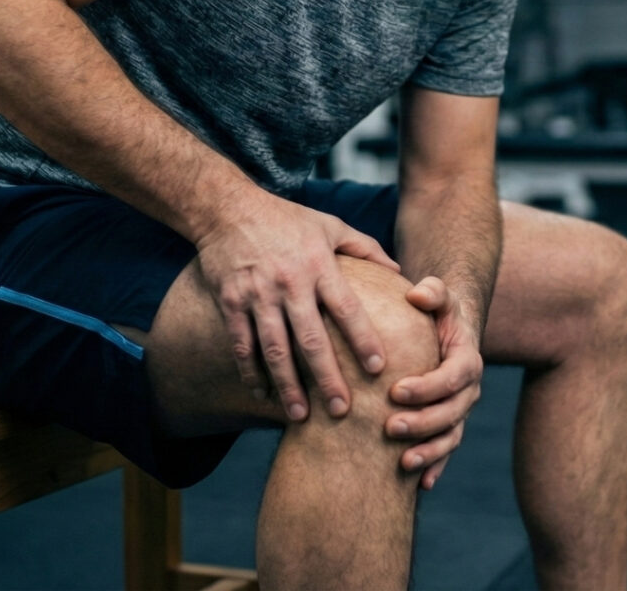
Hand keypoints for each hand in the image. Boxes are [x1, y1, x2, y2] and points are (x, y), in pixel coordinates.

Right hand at [196, 192, 399, 422]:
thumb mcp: (329, 225)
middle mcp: (288, 282)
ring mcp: (257, 294)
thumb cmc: (285, 219)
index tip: (379, 368)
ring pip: (274, 349)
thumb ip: (365, 248)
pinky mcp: (231, 301)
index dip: (362, 338)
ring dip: (288, 385)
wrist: (227, 208)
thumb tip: (399, 272)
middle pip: (310, 338)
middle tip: (342, 411)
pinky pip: (241, 344)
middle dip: (327, 377)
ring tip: (301, 416)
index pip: (346, 307)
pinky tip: (263, 394)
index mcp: (317, 264)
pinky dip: (251, 372)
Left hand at [385, 276, 482, 489]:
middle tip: (390, 428)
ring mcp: (460, 410)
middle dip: (423, 423)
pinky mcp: (450, 424)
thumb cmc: (438, 310)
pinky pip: (446, 449)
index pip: (452, 377)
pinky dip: (436, 467)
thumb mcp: (439, 295)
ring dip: (430, 452)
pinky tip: (419, 484)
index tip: (395, 391)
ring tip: (403, 463)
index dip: (427, 387)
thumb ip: (433, 291)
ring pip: (450, 437)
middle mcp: (468, 389)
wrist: (447, 329)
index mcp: (466, 359)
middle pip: (451, 413)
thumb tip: (417, 294)